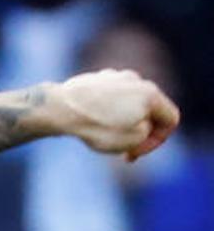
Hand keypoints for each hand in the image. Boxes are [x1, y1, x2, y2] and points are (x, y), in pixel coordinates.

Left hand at [51, 69, 179, 160]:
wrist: (59, 109)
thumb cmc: (98, 126)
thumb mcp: (134, 140)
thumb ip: (148, 133)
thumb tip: (141, 123)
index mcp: (151, 93)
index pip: (170, 118)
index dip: (158, 141)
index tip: (136, 153)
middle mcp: (135, 79)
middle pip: (148, 110)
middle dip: (138, 132)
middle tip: (122, 151)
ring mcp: (113, 77)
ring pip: (126, 105)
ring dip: (120, 123)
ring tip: (102, 136)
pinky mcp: (92, 80)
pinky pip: (106, 101)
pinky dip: (103, 114)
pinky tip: (88, 124)